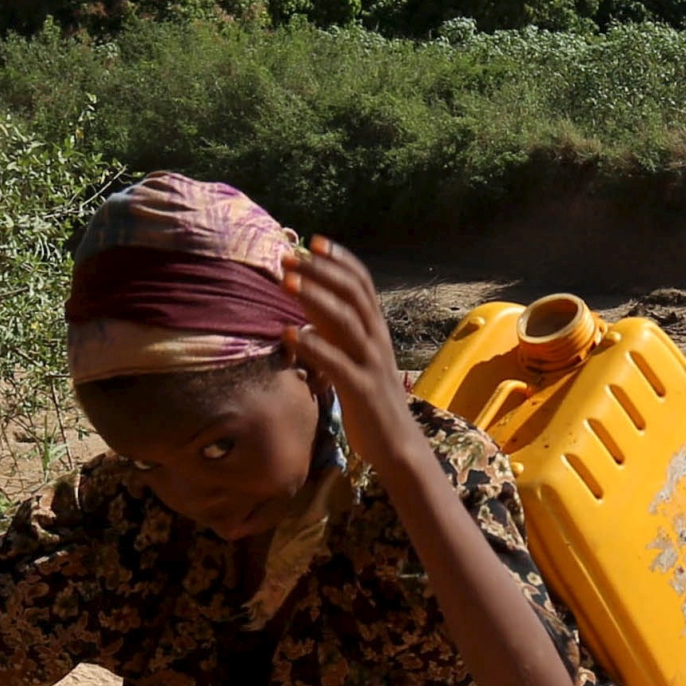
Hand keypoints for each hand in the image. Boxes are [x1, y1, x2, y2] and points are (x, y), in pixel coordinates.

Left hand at [282, 237, 418, 471]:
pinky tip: (289, 334)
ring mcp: (371, 363)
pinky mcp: (362, 390)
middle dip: (321, 270)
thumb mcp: (353, 357)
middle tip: (290, 256)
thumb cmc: (370, 400)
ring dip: (315, 297)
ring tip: (287, 282)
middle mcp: (377, 340)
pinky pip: (336, 363)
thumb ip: (335, 332)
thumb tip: (307, 306)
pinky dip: (313, 346)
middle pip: (353, 293)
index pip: (362, 283)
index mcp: (376, 329)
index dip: (340, 259)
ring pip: (347, 320)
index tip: (315, 241)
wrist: (397, 445)